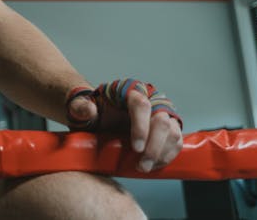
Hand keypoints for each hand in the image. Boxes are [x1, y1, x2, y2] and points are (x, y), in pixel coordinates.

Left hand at [67, 79, 182, 172]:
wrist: (99, 115)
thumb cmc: (91, 110)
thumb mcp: (80, 108)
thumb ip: (80, 107)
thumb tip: (90, 110)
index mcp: (128, 89)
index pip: (141, 104)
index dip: (141, 127)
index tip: (135, 148)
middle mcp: (149, 97)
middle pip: (161, 120)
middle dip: (154, 146)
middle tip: (142, 165)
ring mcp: (160, 111)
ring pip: (172, 131)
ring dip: (163, 153)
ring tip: (145, 167)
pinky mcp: (168, 125)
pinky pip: (176, 140)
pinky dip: (169, 154)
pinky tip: (156, 165)